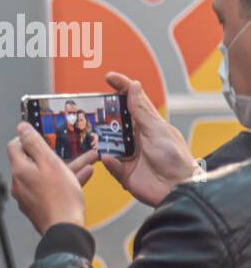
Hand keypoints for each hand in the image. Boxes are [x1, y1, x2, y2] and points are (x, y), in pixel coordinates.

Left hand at [7, 122, 88, 234]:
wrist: (65, 228)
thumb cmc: (60, 197)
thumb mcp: (49, 162)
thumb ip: (34, 143)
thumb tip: (21, 128)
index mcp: (19, 170)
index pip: (15, 146)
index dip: (27, 138)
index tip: (41, 135)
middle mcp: (20, 183)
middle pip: (34, 161)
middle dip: (55, 153)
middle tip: (69, 148)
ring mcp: (29, 196)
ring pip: (47, 174)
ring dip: (66, 166)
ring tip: (87, 160)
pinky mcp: (39, 206)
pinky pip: (51, 187)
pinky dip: (65, 180)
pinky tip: (84, 175)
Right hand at [100, 72, 195, 205]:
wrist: (178, 189)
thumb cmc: (176, 159)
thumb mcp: (158, 131)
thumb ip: (143, 112)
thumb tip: (134, 87)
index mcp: (147, 124)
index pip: (132, 101)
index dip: (121, 87)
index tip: (108, 78)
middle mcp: (136, 138)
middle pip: (114, 121)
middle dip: (102, 114)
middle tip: (89, 108)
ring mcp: (128, 155)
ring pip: (106, 142)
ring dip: (99, 139)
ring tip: (89, 134)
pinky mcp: (123, 172)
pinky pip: (109, 164)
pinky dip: (108, 162)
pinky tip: (109, 159)